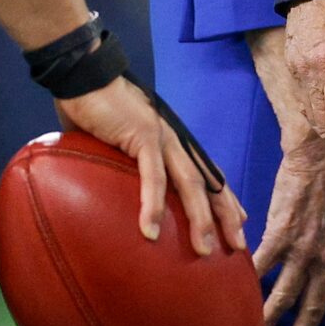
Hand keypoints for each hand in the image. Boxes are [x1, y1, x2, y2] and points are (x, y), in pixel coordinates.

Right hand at [54, 76, 246, 258]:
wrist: (86, 76)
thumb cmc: (99, 111)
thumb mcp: (118, 146)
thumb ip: (125, 167)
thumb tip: (113, 192)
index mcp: (173, 142)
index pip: (207, 173)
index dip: (225, 199)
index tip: (238, 224)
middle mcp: (176, 140)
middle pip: (209, 183)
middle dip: (225, 216)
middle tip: (237, 247)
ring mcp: (163, 137)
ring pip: (190, 184)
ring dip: (199, 219)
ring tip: (203, 250)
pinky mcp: (144, 136)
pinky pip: (152, 177)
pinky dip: (153, 205)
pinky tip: (151, 231)